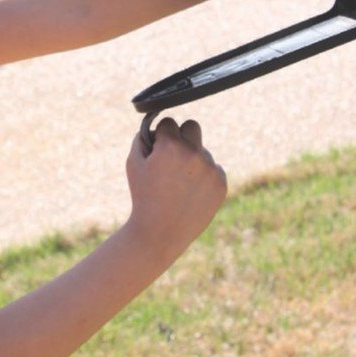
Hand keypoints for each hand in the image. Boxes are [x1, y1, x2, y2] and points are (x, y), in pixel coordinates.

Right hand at [124, 118, 226, 264]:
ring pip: (202, 151)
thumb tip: (155, 126)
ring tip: (178, 184)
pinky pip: (213, 168)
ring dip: (192, 160)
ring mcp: (210, 168)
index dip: (159, 136)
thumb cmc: (143, 196)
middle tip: (172, 155)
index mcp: (172, 146)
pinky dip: (203, 176)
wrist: (160, 233)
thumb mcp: (133, 163)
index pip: (169, 123)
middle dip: (181, 136)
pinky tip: (190, 192)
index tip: (156, 149)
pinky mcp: (221, 183)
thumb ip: (142, 138)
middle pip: (192, 126)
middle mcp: (194, 153)